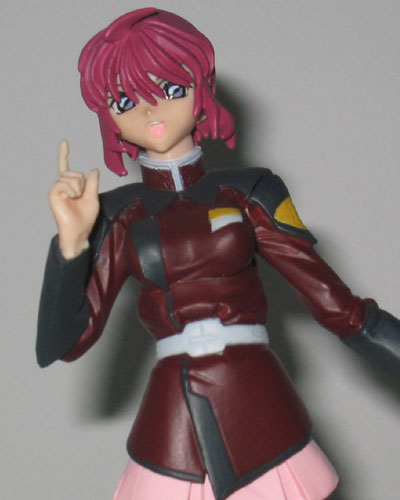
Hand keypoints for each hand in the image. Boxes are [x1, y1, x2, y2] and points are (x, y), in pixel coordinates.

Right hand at [49, 140, 99, 258]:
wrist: (79, 231)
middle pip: (75, 173)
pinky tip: (71, 199)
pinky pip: (64, 183)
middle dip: (83, 184)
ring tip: (76, 200)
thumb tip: (94, 169)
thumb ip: (93, 183)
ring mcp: (56, 189)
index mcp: (70, 186)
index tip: (64, 141)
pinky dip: (72, 190)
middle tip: (80, 198)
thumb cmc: (85, 218)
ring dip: (79, 188)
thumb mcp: (93, 197)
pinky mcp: (53, 193)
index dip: (64, 154)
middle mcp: (61, 186)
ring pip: (71, 177)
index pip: (66, 167)